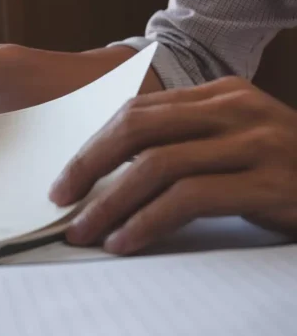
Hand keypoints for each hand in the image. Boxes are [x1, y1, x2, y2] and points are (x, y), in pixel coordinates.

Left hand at [49, 76, 296, 254]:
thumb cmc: (284, 170)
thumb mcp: (232, 143)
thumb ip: (183, 143)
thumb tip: (111, 172)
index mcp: (218, 94)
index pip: (137, 110)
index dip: (92, 143)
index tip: (65, 176)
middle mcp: (233, 108)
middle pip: (137, 128)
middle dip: (89, 164)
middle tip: (62, 198)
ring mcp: (254, 141)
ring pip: (157, 164)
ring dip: (111, 201)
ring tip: (85, 230)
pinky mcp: (269, 181)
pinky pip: (188, 199)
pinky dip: (147, 221)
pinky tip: (126, 240)